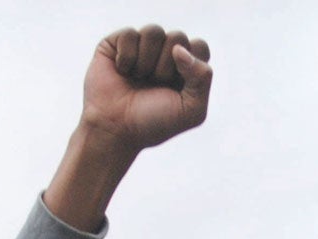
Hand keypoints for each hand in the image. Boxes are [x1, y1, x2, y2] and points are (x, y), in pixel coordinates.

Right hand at [81, 26, 212, 152]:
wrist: (116, 128)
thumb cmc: (154, 122)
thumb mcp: (191, 110)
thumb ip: (201, 79)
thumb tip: (179, 48)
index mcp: (186, 68)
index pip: (200, 46)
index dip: (191, 64)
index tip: (179, 86)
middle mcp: (165, 53)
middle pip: (178, 36)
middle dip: (167, 66)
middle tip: (155, 85)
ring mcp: (141, 46)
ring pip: (154, 31)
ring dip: (147, 62)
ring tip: (138, 78)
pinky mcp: (117, 42)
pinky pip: (129, 34)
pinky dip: (127, 57)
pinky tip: (122, 71)